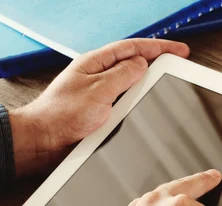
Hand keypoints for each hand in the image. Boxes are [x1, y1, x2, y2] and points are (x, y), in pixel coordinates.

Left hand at [9, 39, 189, 176]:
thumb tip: (142, 65)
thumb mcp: (98, 91)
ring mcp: (99, 94)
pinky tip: (146, 107)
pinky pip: (125, 102)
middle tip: (178, 66)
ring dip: (148, 84)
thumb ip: (122, 75)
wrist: (43, 142)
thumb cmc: (60, 115)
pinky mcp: (100, 112)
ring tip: (167, 86)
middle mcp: (97, 76)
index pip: (133, 48)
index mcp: (95, 63)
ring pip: (131, 84)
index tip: (178, 51)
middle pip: (134, 64)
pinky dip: (138, 102)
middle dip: (157, 63)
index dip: (159, 48)